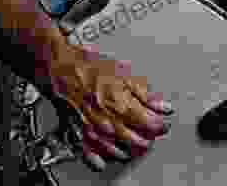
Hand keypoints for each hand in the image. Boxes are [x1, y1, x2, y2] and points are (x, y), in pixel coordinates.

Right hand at [47, 43, 173, 171]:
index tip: (164, 124)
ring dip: (129, 149)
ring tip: (137, 145)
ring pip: (116, 149)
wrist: (63, 68)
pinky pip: (90, 153)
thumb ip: (146, 94)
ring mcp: (93, 130)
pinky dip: (99, 158)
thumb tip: (164, 106)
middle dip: (147, 139)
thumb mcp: (126, 75)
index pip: (150, 125)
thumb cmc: (92, 67)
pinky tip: (106, 159)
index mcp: (122, 106)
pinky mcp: (78, 133)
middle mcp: (108, 122)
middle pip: (135, 140)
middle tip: (153, 135)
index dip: (160, 126)